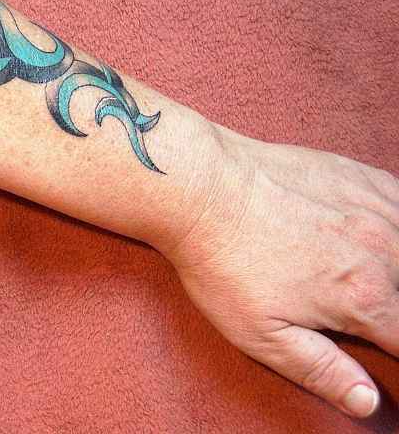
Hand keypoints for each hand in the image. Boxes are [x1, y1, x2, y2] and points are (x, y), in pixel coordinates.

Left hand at [166, 126, 398, 417]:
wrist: (201, 189)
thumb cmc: (223, 261)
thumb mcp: (261, 335)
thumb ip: (320, 370)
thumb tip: (366, 402)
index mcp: (365, 297)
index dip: (397, 348)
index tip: (381, 343)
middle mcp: (383, 250)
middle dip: (398, 307)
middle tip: (368, 311)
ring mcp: (375, 207)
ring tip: (372, 278)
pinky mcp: (359, 176)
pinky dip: (396, 223)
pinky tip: (378, 234)